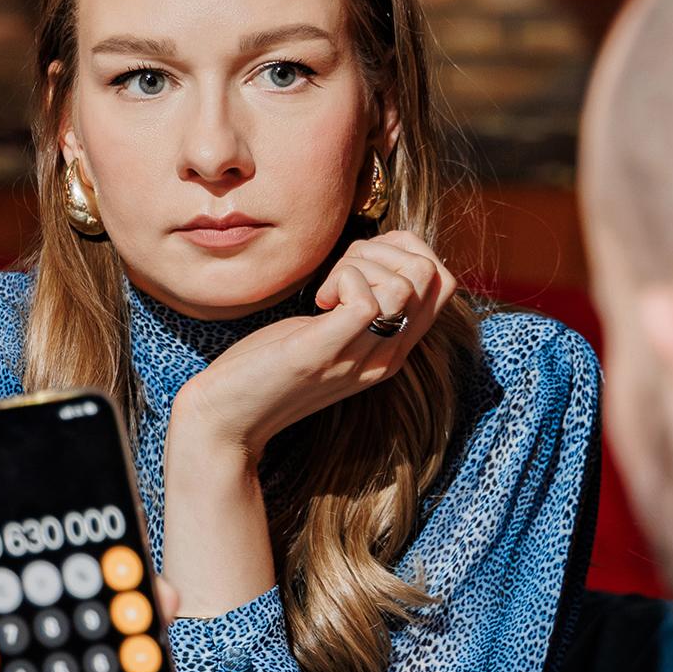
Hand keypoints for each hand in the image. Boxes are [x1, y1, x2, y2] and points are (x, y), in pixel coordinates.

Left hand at [171, 230, 458, 465]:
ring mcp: (361, 357)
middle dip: (386, 250)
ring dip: (363, 264)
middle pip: (432, 276)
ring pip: (405, 284)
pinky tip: (317, 299)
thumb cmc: (270, 367)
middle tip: (341, 272)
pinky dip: (342, 279)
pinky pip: (365, 299)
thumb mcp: (329, 334)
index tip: (362, 263)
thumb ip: (359, 308)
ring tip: (326, 288)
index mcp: (392, 350)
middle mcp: (388, 356)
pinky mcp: (325, 351)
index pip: (444, 285)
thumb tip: (373, 256)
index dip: (408, 251)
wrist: (229, 420)